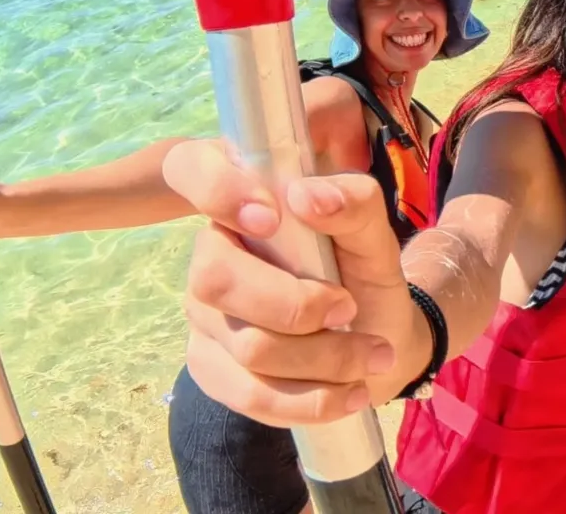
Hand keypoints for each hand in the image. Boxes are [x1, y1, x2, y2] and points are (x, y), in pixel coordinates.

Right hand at [163, 139, 422, 426]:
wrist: (377, 334)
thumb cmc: (364, 270)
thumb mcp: (374, 232)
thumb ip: (353, 202)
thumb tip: (305, 196)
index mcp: (242, 200)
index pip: (188, 166)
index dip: (217, 189)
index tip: (270, 217)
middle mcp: (209, 253)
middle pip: (217, 280)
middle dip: (296, 305)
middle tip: (349, 307)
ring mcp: (204, 315)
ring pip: (248, 347)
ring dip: (324, 358)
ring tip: (372, 355)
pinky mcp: (212, 368)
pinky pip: (250, 395)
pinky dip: (310, 400)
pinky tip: (351, 393)